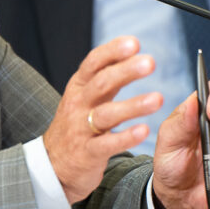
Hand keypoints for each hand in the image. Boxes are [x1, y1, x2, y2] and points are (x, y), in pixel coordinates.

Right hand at [43, 36, 163, 203]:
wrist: (52, 165)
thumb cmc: (76, 125)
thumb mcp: (84, 96)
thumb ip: (106, 75)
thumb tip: (132, 49)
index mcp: (79, 87)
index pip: (93, 63)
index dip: (112, 52)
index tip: (134, 43)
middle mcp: (78, 104)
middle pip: (101, 84)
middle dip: (126, 71)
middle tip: (150, 62)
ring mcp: (81, 129)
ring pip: (106, 114)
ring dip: (132, 105)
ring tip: (157, 99)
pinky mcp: (87, 153)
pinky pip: (107, 144)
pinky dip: (126, 137)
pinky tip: (144, 131)